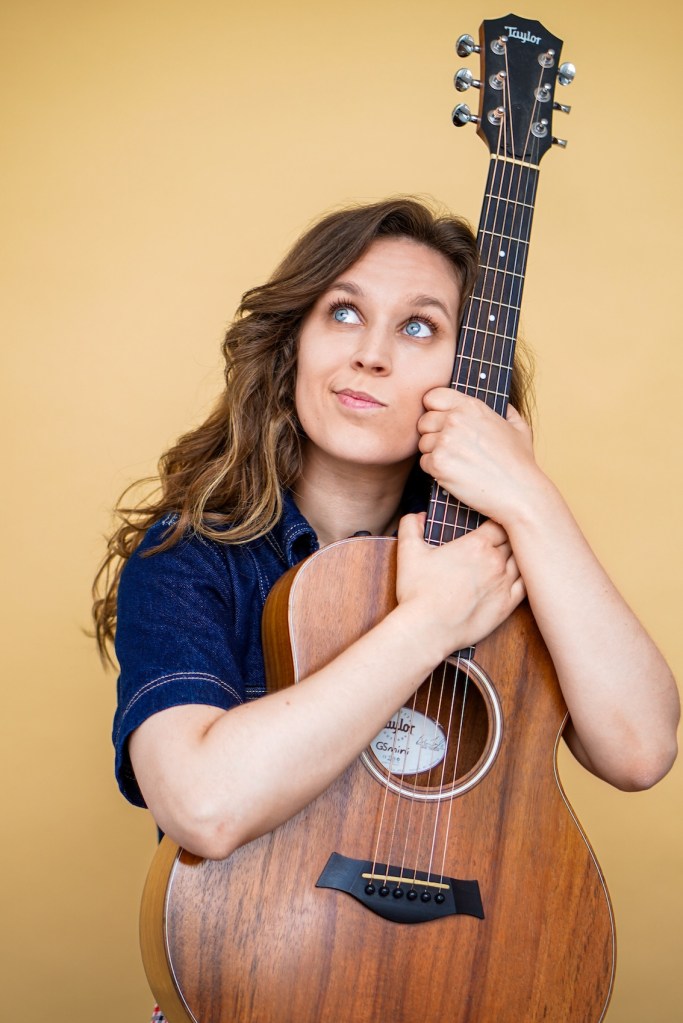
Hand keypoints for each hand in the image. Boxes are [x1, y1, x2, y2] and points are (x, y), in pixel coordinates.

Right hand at [395, 513, 525, 658]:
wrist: (428, 628)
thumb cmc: (418, 591)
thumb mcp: (408, 552)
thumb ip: (410, 526)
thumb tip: (417, 515)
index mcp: (476, 545)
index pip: (499, 523)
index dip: (499, 520)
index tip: (495, 521)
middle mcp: (495, 561)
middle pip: (514, 540)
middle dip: (510, 536)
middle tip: (507, 535)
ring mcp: (504, 584)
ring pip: (522, 562)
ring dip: (520, 556)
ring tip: (518, 554)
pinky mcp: (507, 605)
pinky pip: (527, 586)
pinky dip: (527, 578)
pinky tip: (524, 576)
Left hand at [417, 389, 541, 525]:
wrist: (519, 492)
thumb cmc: (519, 462)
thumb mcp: (518, 427)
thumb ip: (506, 411)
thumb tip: (502, 406)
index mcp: (471, 406)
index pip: (432, 397)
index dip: (434, 410)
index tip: (442, 423)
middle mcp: (455, 419)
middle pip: (424, 422)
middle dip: (433, 435)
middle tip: (452, 450)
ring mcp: (445, 440)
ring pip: (423, 443)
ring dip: (434, 454)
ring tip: (458, 464)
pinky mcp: (438, 463)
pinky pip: (424, 462)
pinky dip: (435, 471)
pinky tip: (455, 475)